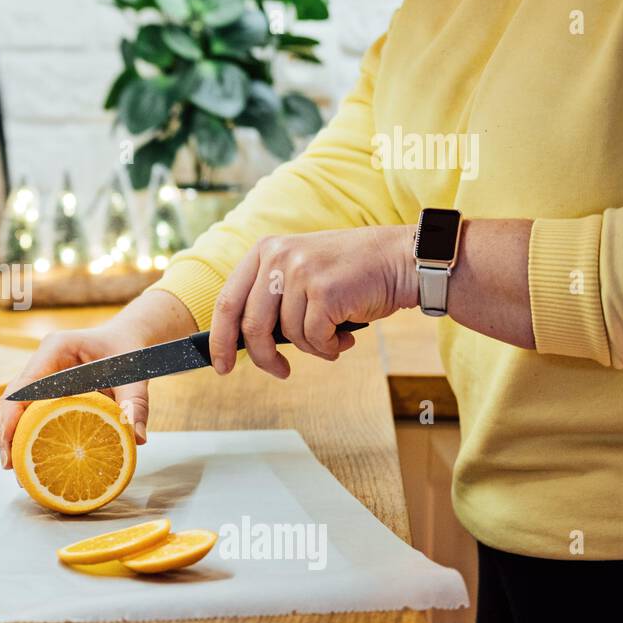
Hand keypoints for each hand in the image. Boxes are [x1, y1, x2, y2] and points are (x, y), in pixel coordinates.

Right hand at [0, 290, 195, 468]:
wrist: (127, 338)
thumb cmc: (128, 351)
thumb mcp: (134, 376)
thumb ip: (136, 404)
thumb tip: (136, 439)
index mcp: (57, 348)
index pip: (24, 384)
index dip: (12, 415)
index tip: (11, 444)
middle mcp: (43, 359)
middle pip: (12, 397)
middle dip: (6, 432)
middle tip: (9, 466)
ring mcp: (41, 372)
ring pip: (15, 405)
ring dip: (13, 435)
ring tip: (16, 469)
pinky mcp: (46, 385)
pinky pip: (30, 409)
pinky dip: (27, 431)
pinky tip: (30, 458)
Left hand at [209, 225, 416, 377]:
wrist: (402, 259)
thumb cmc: (352, 273)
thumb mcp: (302, 270)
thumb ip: (273, 297)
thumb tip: (246, 342)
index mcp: (265, 251)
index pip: (228, 300)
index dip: (220, 338)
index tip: (221, 364)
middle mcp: (278, 257)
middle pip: (252, 324)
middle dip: (263, 356)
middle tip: (279, 371)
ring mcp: (301, 271)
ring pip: (289, 335)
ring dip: (313, 347)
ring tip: (334, 336)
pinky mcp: (325, 290)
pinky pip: (315, 338)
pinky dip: (330, 346)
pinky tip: (345, 335)